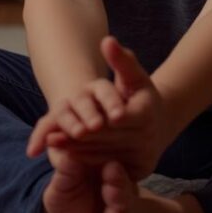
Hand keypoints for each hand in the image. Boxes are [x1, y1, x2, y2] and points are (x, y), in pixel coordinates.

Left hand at [27, 36, 173, 181]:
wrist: (159, 123)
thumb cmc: (141, 95)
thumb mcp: (135, 76)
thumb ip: (121, 60)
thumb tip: (107, 41)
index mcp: (146, 114)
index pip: (118, 117)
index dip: (97, 118)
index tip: (78, 120)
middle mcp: (146, 138)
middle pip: (107, 138)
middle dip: (80, 137)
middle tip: (52, 136)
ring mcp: (141, 157)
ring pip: (104, 153)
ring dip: (77, 150)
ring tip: (52, 144)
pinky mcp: (136, 171)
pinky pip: (105, 166)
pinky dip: (85, 161)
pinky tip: (66, 155)